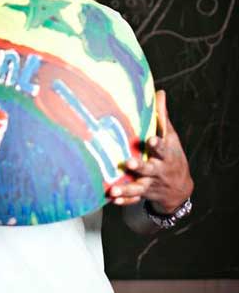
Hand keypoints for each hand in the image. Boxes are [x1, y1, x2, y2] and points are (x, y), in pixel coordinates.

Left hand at [109, 89, 193, 212]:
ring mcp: (152, 184)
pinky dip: (125, 200)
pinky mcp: (144, 194)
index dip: (157, 143)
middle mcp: (159, 169)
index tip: (150, 140)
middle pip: (149, 168)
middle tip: (127, 163)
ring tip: (114, 189)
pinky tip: (113, 199)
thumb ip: (162, 117)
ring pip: (139, 187)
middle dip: (139, 166)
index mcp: (166, 154)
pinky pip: (134, 199)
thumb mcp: (170, 137)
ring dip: (127, 189)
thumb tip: (159, 92)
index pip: (162, 147)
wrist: (180, 188)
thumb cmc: (171, 155)